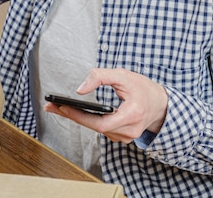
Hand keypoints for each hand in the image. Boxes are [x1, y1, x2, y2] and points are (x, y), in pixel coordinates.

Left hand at [44, 68, 167, 142]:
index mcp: (132, 115)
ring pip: (95, 129)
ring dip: (77, 117)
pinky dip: (87, 120)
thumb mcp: (123, 75)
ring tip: (59, 107)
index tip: (63, 107)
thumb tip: (80, 89)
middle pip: (94, 127)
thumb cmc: (143, 88)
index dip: (80, 116)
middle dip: (72, 115)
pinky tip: (75, 112)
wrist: (160, 104)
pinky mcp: (121, 136)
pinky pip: (100, 129)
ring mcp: (126, 136)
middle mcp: (129, 130)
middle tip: (51, 106)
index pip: (100, 123)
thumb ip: (100, 77)